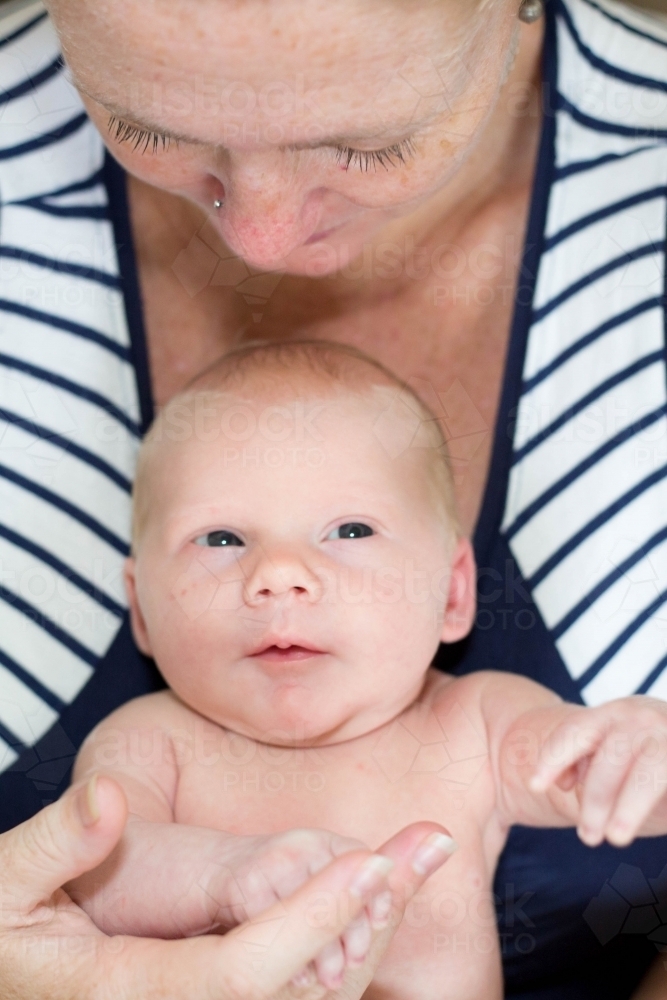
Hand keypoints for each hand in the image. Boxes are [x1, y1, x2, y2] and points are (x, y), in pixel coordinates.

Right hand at [0, 775, 453, 999]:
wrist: (14, 984)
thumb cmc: (5, 938)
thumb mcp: (5, 886)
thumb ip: (55, 844)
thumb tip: (110, 797)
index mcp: (128, 995)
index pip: (241, 973)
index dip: (308, 921)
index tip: (367, 863)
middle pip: (300, 997)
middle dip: (368, 921)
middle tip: (426, 849)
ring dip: (370, 938)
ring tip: (415, 862)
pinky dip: (345, 957)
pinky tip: (373, 903)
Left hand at [530, 697, 666, 846]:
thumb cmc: (648, 759)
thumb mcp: (614, 756)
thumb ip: (587, 762)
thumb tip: (564, 780)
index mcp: (614, 714)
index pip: (575, 730)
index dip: (553, 758)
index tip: (534, 787)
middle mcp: (642, 718)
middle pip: (609, 757)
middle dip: (596, 799)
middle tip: (588, 837)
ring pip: (645, 773)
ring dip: (628, 807)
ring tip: (615, 838)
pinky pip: (664, 781)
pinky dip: (645, 804)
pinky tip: (631, 824)